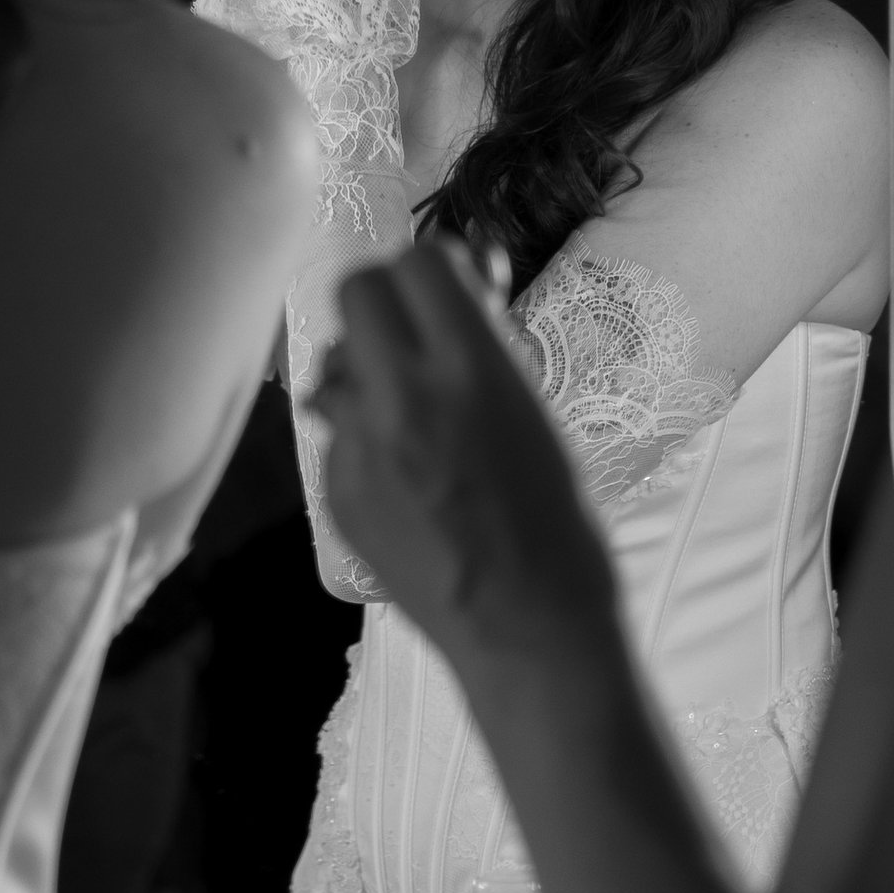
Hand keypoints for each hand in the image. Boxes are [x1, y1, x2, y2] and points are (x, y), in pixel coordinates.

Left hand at [311, 244, 616, 667]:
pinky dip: (366, 435)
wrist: (529, 630)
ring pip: (335, 364)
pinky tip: (408, 473)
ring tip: (411, 407)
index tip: (456, 295)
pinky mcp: (337, 494)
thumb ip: (486, 344)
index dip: (438, 271)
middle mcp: (406, 399)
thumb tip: (463, 280)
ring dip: (367, 368)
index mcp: (472, 371)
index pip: (419, 262)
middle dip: (388, 302)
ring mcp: (361, 449)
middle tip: (421, 335)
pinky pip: (337, 432)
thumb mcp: (535, 412)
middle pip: (357, 291)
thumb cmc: (557, 523)